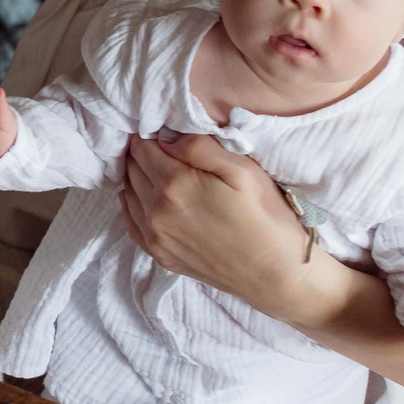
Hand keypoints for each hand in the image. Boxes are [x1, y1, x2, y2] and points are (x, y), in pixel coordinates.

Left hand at [121, 134, 318, 320]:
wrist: (275, 276)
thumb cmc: (267, 218)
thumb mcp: (243, 171)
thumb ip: (200, 147)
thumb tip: (168, 136)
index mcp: (174, 186)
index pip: (143, 147)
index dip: (152, 133)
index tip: (164, 128)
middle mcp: (155, 212)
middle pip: (132, 168)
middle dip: (143, 152)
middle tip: (163, 144)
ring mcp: (154, 237)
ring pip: (128, 192)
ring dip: (138, 176)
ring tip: (160, 168)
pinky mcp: (160, 255)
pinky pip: (131, 220)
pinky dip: (135, 202)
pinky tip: (152, 196)